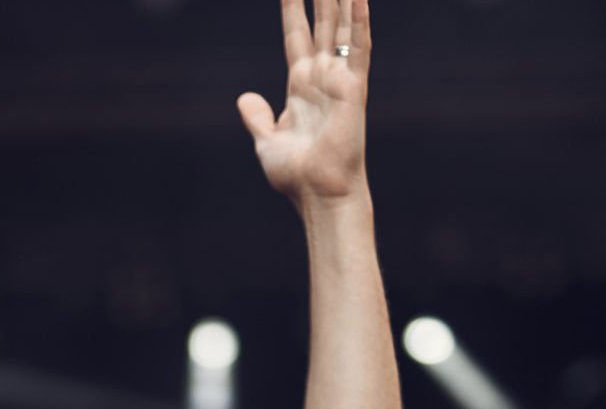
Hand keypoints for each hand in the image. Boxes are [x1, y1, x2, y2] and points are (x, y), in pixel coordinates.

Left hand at [238, 0, 371, 209]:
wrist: (317, 193)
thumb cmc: (296, 175)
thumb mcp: (267, 141)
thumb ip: (257, 117)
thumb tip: (244, 99)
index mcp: (301, 86)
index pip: (296, 37)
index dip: (292, 11)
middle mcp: (322, 78)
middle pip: (321, 25)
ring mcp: (340, 80)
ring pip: (342, 29)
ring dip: (341, 1)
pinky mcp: (354, 87)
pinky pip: (360, 48)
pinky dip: (360, 21)